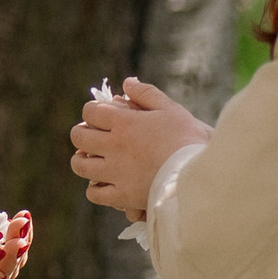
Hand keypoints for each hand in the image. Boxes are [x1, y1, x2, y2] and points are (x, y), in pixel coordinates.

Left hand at [70, 78, 208, 216]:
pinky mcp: (122, 196)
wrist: (199, 174)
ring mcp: (115, 172)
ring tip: (94, 159)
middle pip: (78, 137)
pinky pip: (94, 193)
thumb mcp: (171, 109)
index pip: (90, 112)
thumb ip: (146, 94)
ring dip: (83, 160)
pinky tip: (105, 183)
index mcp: (124, 123)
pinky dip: (95, 188)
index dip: (92, 111)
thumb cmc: (188, 139)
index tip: (100, 115)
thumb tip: (127, 83)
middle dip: (83, 133)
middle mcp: (113, 146)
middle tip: (94, 136)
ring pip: (80, 165)